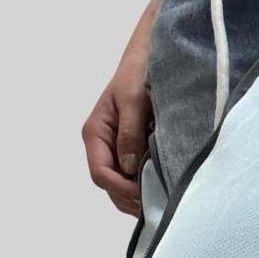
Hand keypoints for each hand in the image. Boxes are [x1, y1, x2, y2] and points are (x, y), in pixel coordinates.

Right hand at [82, 0, 158, 215]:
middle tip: (157, 203)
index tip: (144, 194)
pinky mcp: (133, 147)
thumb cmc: (139, 71)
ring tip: (161, 197)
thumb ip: (130, 132)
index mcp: (96, 132)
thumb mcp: (133, 99)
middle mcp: (103, 144)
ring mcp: (118, 147)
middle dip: (130, 197)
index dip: (120, 189)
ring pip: (121, 183)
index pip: (100, 173)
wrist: (152, 54)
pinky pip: (134, 174)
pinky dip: (145, 184)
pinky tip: (162, 185)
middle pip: (110, 184)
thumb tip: (128, 167)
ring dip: (138, 194)